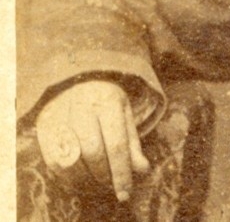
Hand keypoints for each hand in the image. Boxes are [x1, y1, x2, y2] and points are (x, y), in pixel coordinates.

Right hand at [35, 80, 149, 201]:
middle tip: (108, 182)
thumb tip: (142, 169)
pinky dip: (65, 176)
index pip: (117, 144)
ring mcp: (60, 115)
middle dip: (103, 174)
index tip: (125, 193)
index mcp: (108, 101)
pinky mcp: (44, 126)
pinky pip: (52, 160)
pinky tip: (77, 176)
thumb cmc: (106, 102)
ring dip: (84, 178)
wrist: (77, 80)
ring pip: (70, 159)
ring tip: (94, 179)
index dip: (122, 172)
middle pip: (93, 153)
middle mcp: (82, 106)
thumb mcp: (125, 115)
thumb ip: (132, 143)